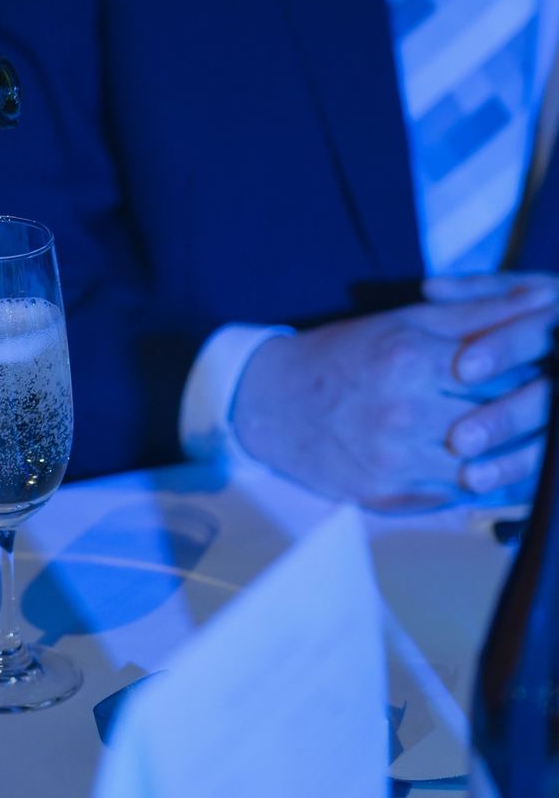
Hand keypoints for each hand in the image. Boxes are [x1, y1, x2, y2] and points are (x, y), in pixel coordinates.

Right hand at [230, 284, 558, 511]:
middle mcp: (402, 412)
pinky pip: (460, 496)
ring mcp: (395, 460)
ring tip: (531, 436)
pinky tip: (497, 465)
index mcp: (408, 360)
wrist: (268, 403)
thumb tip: (545, 301)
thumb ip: (476, 314)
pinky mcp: (388, 496)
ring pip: (489, 464)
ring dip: (518, 452)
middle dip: (535, 409)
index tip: (553, 362)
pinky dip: (487, 483)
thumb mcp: (403, 322)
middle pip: (502, 417)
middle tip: (552, 401)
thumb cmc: (341, 355)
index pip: (503, 368)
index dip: (537, 366)